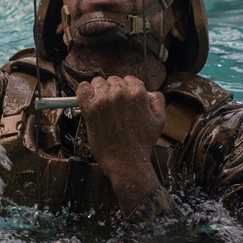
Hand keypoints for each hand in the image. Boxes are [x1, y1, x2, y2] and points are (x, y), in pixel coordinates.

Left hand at [76, 75, 164, 216]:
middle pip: (112, 81)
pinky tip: (87, 100)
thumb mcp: (160, 121)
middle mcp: (121, 93)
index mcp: (138, 93)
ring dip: (98, 92)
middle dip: (112, 91)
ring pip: (97, 83)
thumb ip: (157, 101)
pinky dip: (83, 91)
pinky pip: (82, 89)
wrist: (126, 162)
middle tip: (112, 107)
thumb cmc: (142, 143)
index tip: (123, 100)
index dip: (126, 89)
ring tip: (101, 106)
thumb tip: (149, 91)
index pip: (129, 80)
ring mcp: (104, 100)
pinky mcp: (90, 109)